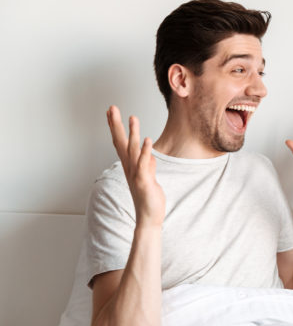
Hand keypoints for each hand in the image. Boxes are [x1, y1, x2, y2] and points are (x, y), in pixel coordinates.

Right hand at [106, 105, 165, 227]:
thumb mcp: (149, 177)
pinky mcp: (144, 181)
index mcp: (130, 165)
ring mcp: (135, 174)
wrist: (149, 217)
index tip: (111, 111)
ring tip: (132, 117)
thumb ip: (148, 164)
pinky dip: (146, 151)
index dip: (116, 126)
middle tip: (112, 107)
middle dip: (116, 125)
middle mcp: (129, 168)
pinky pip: (144, 164)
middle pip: (121, 142)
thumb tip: (149, 155)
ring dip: (133, 133)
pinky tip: (148, 140)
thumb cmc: (148, 198)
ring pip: (133, 150)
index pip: (120, 142)